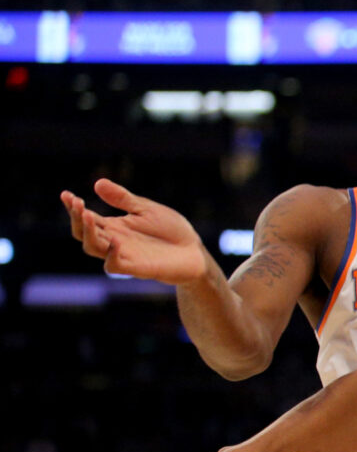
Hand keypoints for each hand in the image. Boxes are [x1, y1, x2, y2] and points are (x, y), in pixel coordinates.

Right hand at [60, 178, 209, 282]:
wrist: (195, 252)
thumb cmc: (171, 231)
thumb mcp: (146, 209)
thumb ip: (123, 199)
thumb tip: (98, 183)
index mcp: (114, 227)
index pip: (86, 218)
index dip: (74, 208)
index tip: (66, 194)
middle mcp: (114, 241)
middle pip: (83, 233)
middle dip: (77, 218)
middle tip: (77, 203)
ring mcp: (124, 255)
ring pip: (94, 248)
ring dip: (88, 232)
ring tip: (89, 215)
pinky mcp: (138, 268)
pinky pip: (115, 266)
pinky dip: (110, 256)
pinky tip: (113, 241)